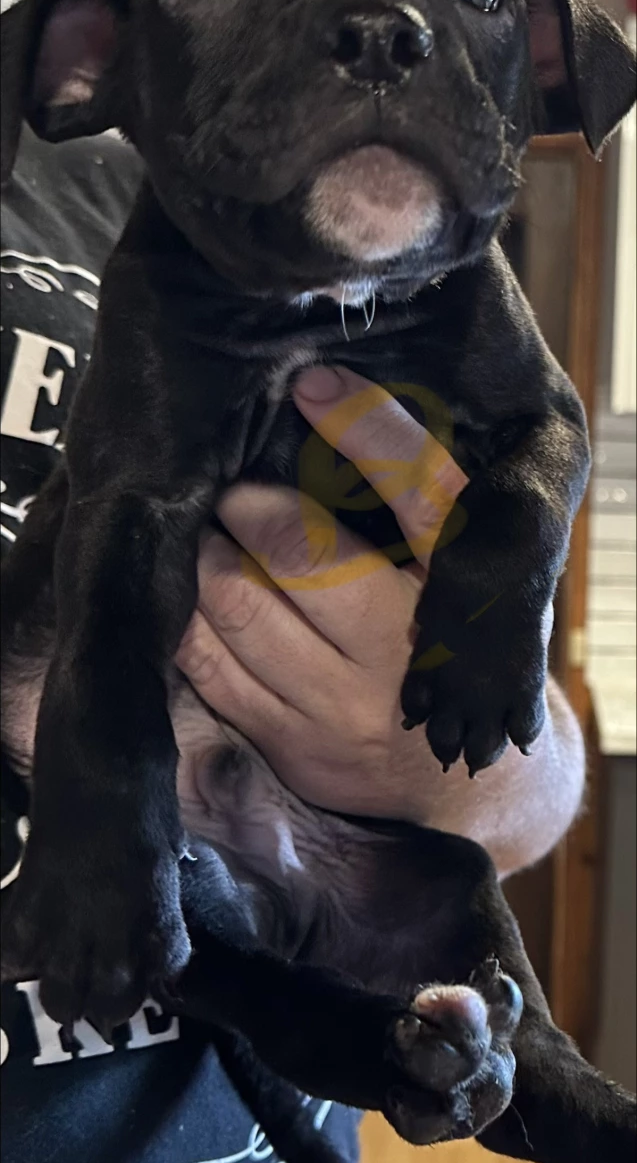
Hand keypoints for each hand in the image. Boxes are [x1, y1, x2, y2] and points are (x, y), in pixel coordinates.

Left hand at [176, 367, 583, 870]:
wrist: (475, 781)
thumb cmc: (460, 641)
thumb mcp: (464, 569)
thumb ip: (419, 499)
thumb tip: (333, 400)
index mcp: (463, 589)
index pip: (422, 493)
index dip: (367, 429)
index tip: (312, 382)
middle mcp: (407, 650)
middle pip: (304, 556)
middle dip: (249, 505)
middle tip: (230, 484)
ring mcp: (344, 709)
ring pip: (239, 611)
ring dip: (204, 557)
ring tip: (200, 532)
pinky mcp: (296, 747)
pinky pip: (211, 671)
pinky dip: (187, 620)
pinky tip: (188, 592)